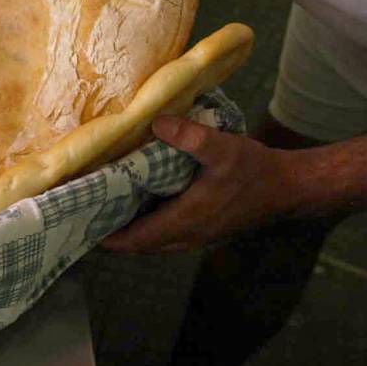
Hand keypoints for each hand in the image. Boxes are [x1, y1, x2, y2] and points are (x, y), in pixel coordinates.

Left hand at [101, 116, 297, 253]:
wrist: (289, 188)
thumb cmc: (256, 171)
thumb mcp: (223, 148)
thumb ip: (190, 137)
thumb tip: (156, 122)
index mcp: (184, 224)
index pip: (133, 240)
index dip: (104, 236)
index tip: (77, 223)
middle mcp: (186, 236)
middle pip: (137, 243)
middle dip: (110, 230)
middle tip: (84, 208)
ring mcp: (196, 234)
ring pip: (152, 238)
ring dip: (129, 226)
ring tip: (105, 201)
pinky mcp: (204, 226)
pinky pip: (165, 230)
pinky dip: (147, 219)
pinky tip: (139, 195)